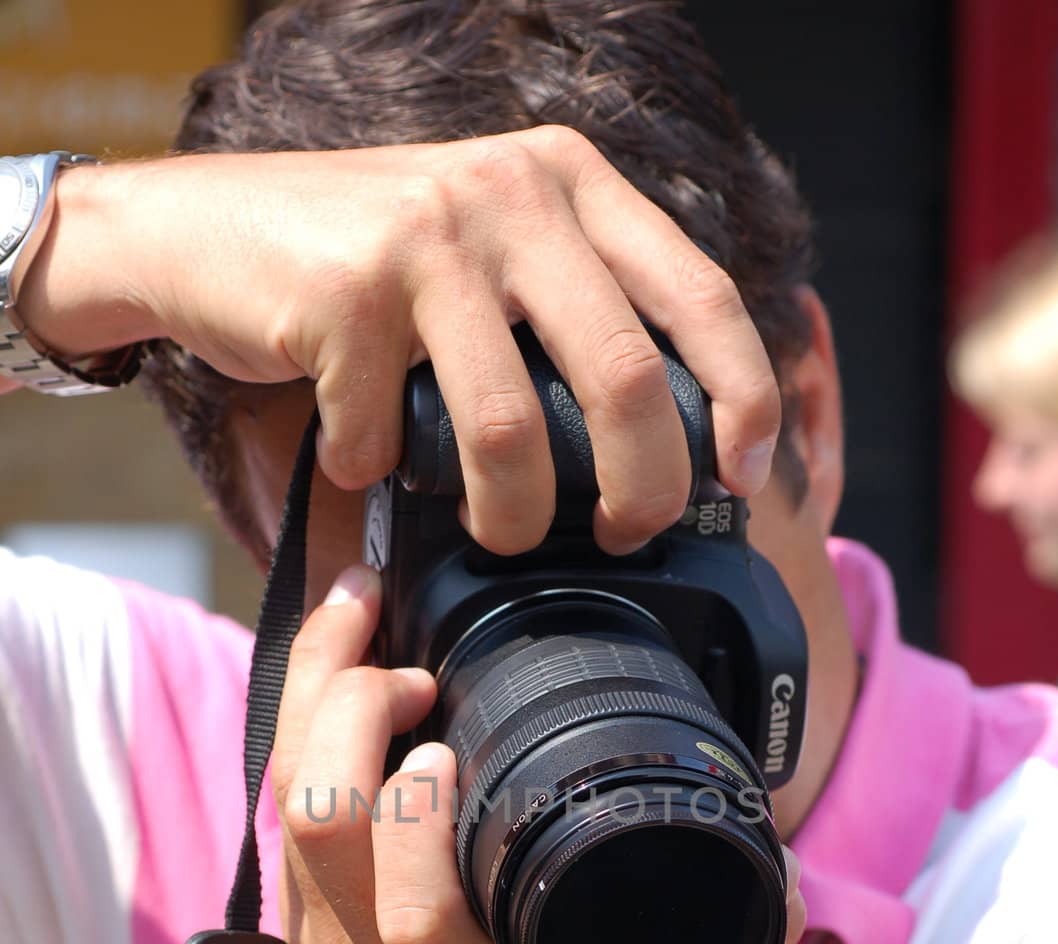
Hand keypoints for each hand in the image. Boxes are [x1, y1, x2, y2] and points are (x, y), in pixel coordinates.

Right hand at [17, 131, 779, 552]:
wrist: (199, 229)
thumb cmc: (367, 271)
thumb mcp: (492, 255)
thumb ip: (571, 312)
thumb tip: (662, 448)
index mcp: (570, 182)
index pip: (700, 293)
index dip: (743, 397)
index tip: (744, 476)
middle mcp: (512, 192)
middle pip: (625, 378)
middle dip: (639, 489)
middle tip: (622, 534)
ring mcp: (428, 235)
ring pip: (511, 430)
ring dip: (508, 514)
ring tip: (493, 528)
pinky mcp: (347, 290)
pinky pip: (386, 439)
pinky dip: (373, 474)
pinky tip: (356, 453)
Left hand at [273, 563, 806, 943]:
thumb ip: (732, 932)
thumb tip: (786, 892)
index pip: (414, 917)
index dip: (417, 819)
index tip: (450, 742)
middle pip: (321, 830)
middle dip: (349, 713)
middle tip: (406, 661)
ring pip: (281, 808)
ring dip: (311, 698)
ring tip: (365, 630)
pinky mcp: (302, 921)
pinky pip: (272, 809)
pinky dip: (294, 720)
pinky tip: (337, 665)